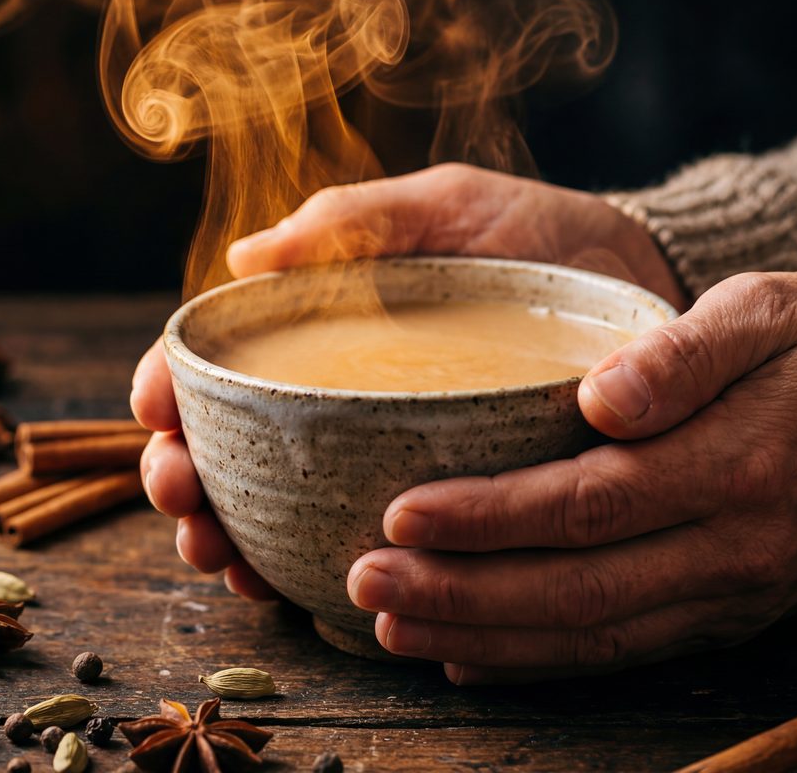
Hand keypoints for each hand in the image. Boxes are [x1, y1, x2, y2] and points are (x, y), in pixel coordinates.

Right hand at [134, 163, 685, 597]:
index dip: (168, 390)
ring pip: (271, 507)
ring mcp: (377, 455)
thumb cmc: (538, 237)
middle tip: (183, 506)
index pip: (221, 361)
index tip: (153, 415)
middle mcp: (338, 397)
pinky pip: (350, 543)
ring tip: (223, 562)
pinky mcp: (433, 502)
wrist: (643, 289)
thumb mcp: (447, 209)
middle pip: (227, 446)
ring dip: (229, 539)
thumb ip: (356, 220)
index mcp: (325, 326)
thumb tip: (243, 256)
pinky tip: (286, 588)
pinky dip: (303, 569)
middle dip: (184, 480)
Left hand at [346, 272, 796, 682]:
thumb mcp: (769, 312)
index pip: (591, 502)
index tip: (404, 510)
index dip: (492, 516)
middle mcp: (729, 549)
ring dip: (484, 636)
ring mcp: (727, 596)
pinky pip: (621, 652)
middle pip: (576, 587)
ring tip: (394, 624)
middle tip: (366, 580)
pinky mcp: (721, 617)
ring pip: (590, 635)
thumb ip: (683, 352)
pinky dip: (539, 662)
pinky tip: (469, 655)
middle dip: (462, 591)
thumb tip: (601, 396)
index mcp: (735, 466)